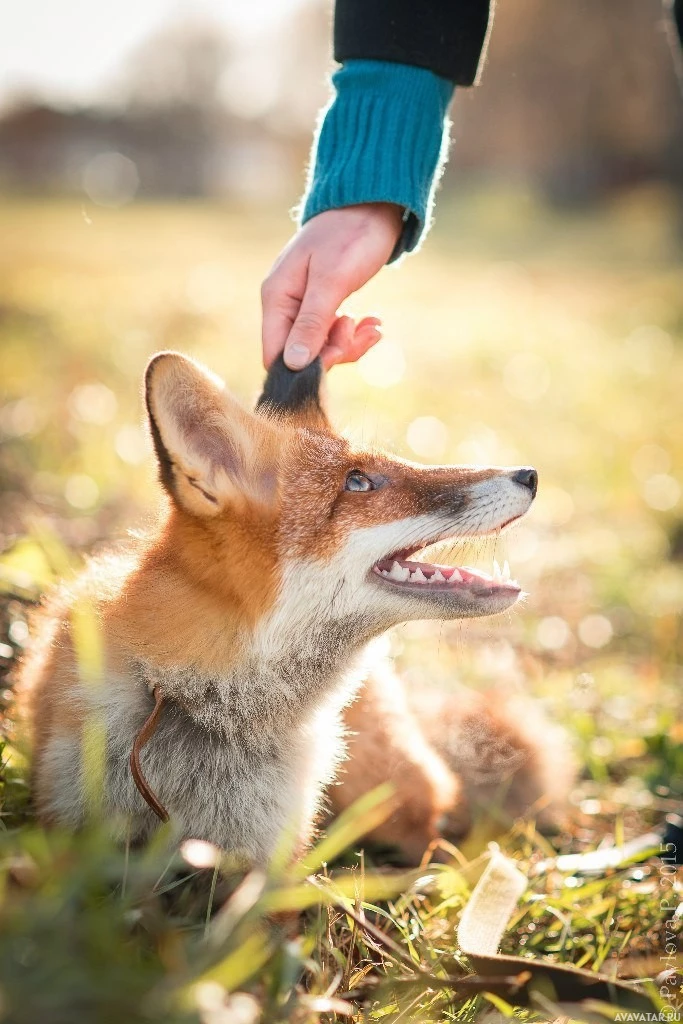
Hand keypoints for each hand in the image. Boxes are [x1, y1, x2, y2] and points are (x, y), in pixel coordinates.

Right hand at [261, 203, 402, 369]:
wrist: (371, 204)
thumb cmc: (350, 236)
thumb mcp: (332, 281)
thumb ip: (311, 323)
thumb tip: (291, 365)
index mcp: (277, 296)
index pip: (275, 353)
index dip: (304, 366)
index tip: (338, 354)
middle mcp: (285, 304)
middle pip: (300, 355)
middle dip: (334, 352)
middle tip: (361, 332)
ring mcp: (303, 305)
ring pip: (320, 347)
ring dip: (349, 343)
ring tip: (373, 324)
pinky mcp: (323, 305)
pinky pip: (332, 334)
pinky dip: (353, 334)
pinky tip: (373, 322)